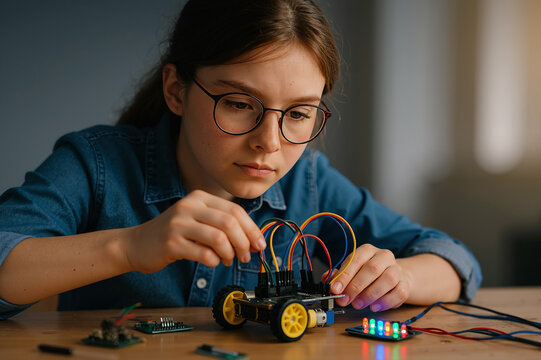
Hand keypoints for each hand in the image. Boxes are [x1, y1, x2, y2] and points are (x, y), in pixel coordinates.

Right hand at [124, 190, 265, 272]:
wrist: (136, 244)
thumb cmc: (173, 235)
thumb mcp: (197, 221)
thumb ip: (222, 226)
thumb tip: (254, 240)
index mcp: (199, 198)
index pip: (235, 210)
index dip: (251, 229)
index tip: (259, 244)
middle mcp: (189, 206)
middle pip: (229, 222)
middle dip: (244, 242)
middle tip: (246, 255)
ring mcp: (178, 224)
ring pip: (219, 238)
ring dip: (230, 253)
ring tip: (228, 260)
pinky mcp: (171, 243)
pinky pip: (204, 253)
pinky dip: (214, 261)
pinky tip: (213, 262)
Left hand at [322, 244, 411, 311]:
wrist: (396, 276)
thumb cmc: (369, 274)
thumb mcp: (353, 270)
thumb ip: (339, 275)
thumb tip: (327, 280)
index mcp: (368, 250)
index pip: (356, 259)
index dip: (345, 275)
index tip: (335, 289)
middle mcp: (384, 257)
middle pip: (372, 269)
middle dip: (356, 286)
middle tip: (345, 300)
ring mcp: (397, 270)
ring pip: (387, 279)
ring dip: (370, 294)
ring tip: (358, 304)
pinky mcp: (405, 284)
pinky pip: (399, 292)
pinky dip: (385, 301)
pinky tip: (374, 306)